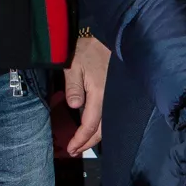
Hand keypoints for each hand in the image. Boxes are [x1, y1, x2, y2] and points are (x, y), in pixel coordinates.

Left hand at [63, 33, 109, 154]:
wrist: (106, 34)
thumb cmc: (87, 48)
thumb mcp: (74, 65)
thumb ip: (73, 87)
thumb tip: (76, 107)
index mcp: (100, 94)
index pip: (90, 124)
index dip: (80, 139)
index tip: (71, 148)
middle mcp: (110, 98)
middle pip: (101, 129)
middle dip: (88, 142)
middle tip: (75, 150)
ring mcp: (114, 96)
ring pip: (106, 123)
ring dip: (94, 135)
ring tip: (82, 143)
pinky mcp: (115, 92)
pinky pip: (109, 113)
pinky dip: (100, 124)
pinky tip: (93, 126)